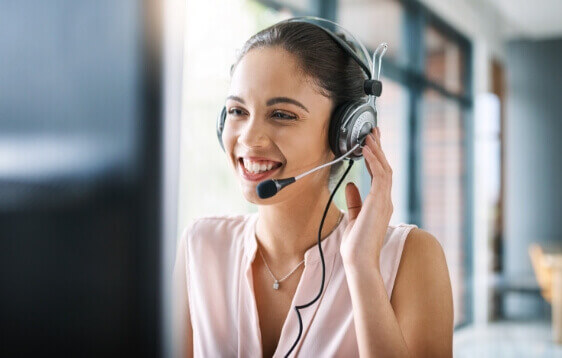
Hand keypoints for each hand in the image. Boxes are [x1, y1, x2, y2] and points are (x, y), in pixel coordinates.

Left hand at [340, 126, 393, 268]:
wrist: (359, 260)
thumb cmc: (356, 245)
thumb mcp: (353, 218)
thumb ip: (354, 201)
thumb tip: (351, 185)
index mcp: (380, 204)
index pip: (380, 175)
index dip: (376, 158)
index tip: (371, 143)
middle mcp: (385, 200)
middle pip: (384, 168)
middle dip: (379, 148)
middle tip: (373, 131)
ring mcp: (384, 201)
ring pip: (384, 168)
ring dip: (377, 150)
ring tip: (369, 135)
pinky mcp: (380, 202)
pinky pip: (380, 176)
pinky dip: (374, 160)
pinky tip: (367, 149)